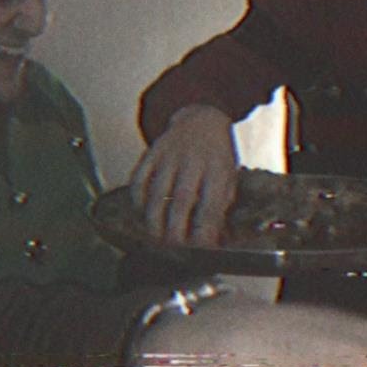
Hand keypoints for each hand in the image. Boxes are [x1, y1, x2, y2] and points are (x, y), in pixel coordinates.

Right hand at [130, 105, 237, 246]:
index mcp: (218, 170)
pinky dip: (137, 198)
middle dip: (175, 229)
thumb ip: (221, 204)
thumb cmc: (218, 155)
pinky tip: (141, 211)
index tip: (201, 247)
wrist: (202, 119)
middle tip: (173, 246)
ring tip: (155, 236)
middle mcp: (194, 161)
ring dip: (153, 218)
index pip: (210, 206)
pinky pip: (139, 177)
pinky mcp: (153, 152)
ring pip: (157, 191)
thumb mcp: (229, 176)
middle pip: (181, 200)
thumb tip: (213, 238)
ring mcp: (171, 156)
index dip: (204, 231)